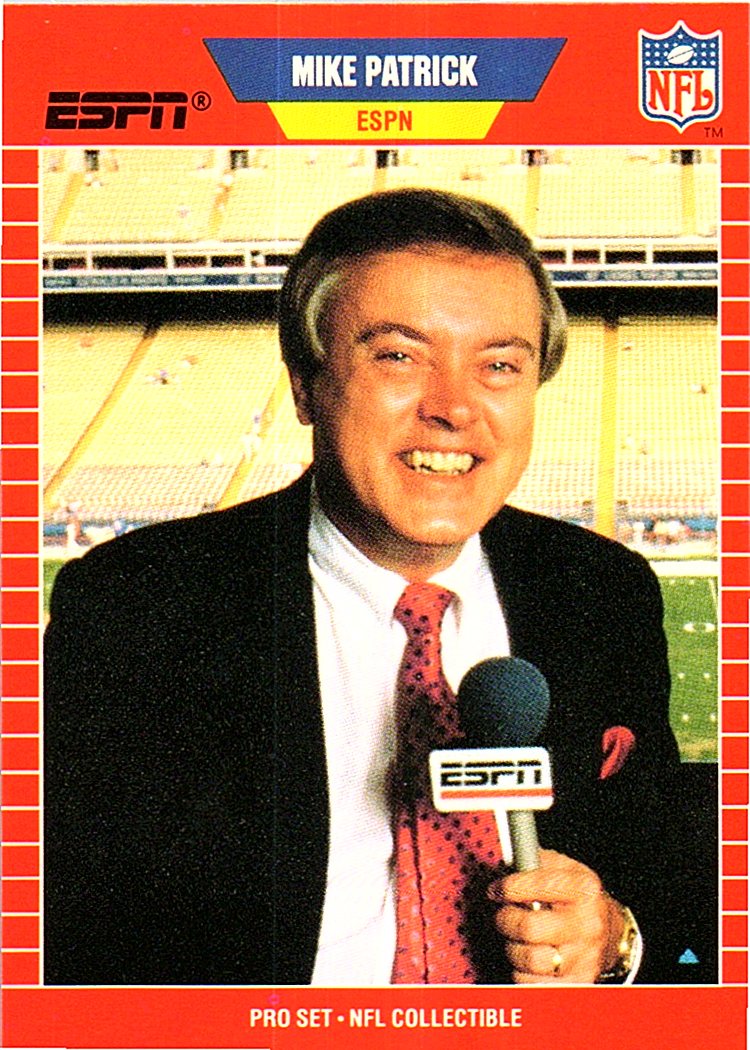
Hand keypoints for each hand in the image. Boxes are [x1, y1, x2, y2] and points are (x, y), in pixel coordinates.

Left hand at [488, 848, 624, 983]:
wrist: (607, 931)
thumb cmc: (574, 897)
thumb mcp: (560, 868)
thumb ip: (532, 861)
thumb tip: (501, 863)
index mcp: (584, 889)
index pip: (541, 886)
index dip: (510, 887)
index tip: (496, 890)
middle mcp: (588, 925)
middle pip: (530, 928)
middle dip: (506, 920)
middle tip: (503, 915)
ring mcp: (585, 957)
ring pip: (529, 960)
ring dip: (512, 949)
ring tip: (516, 939)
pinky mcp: (577, 983)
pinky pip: (534, 985)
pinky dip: (522, 973)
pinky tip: (526, 960)